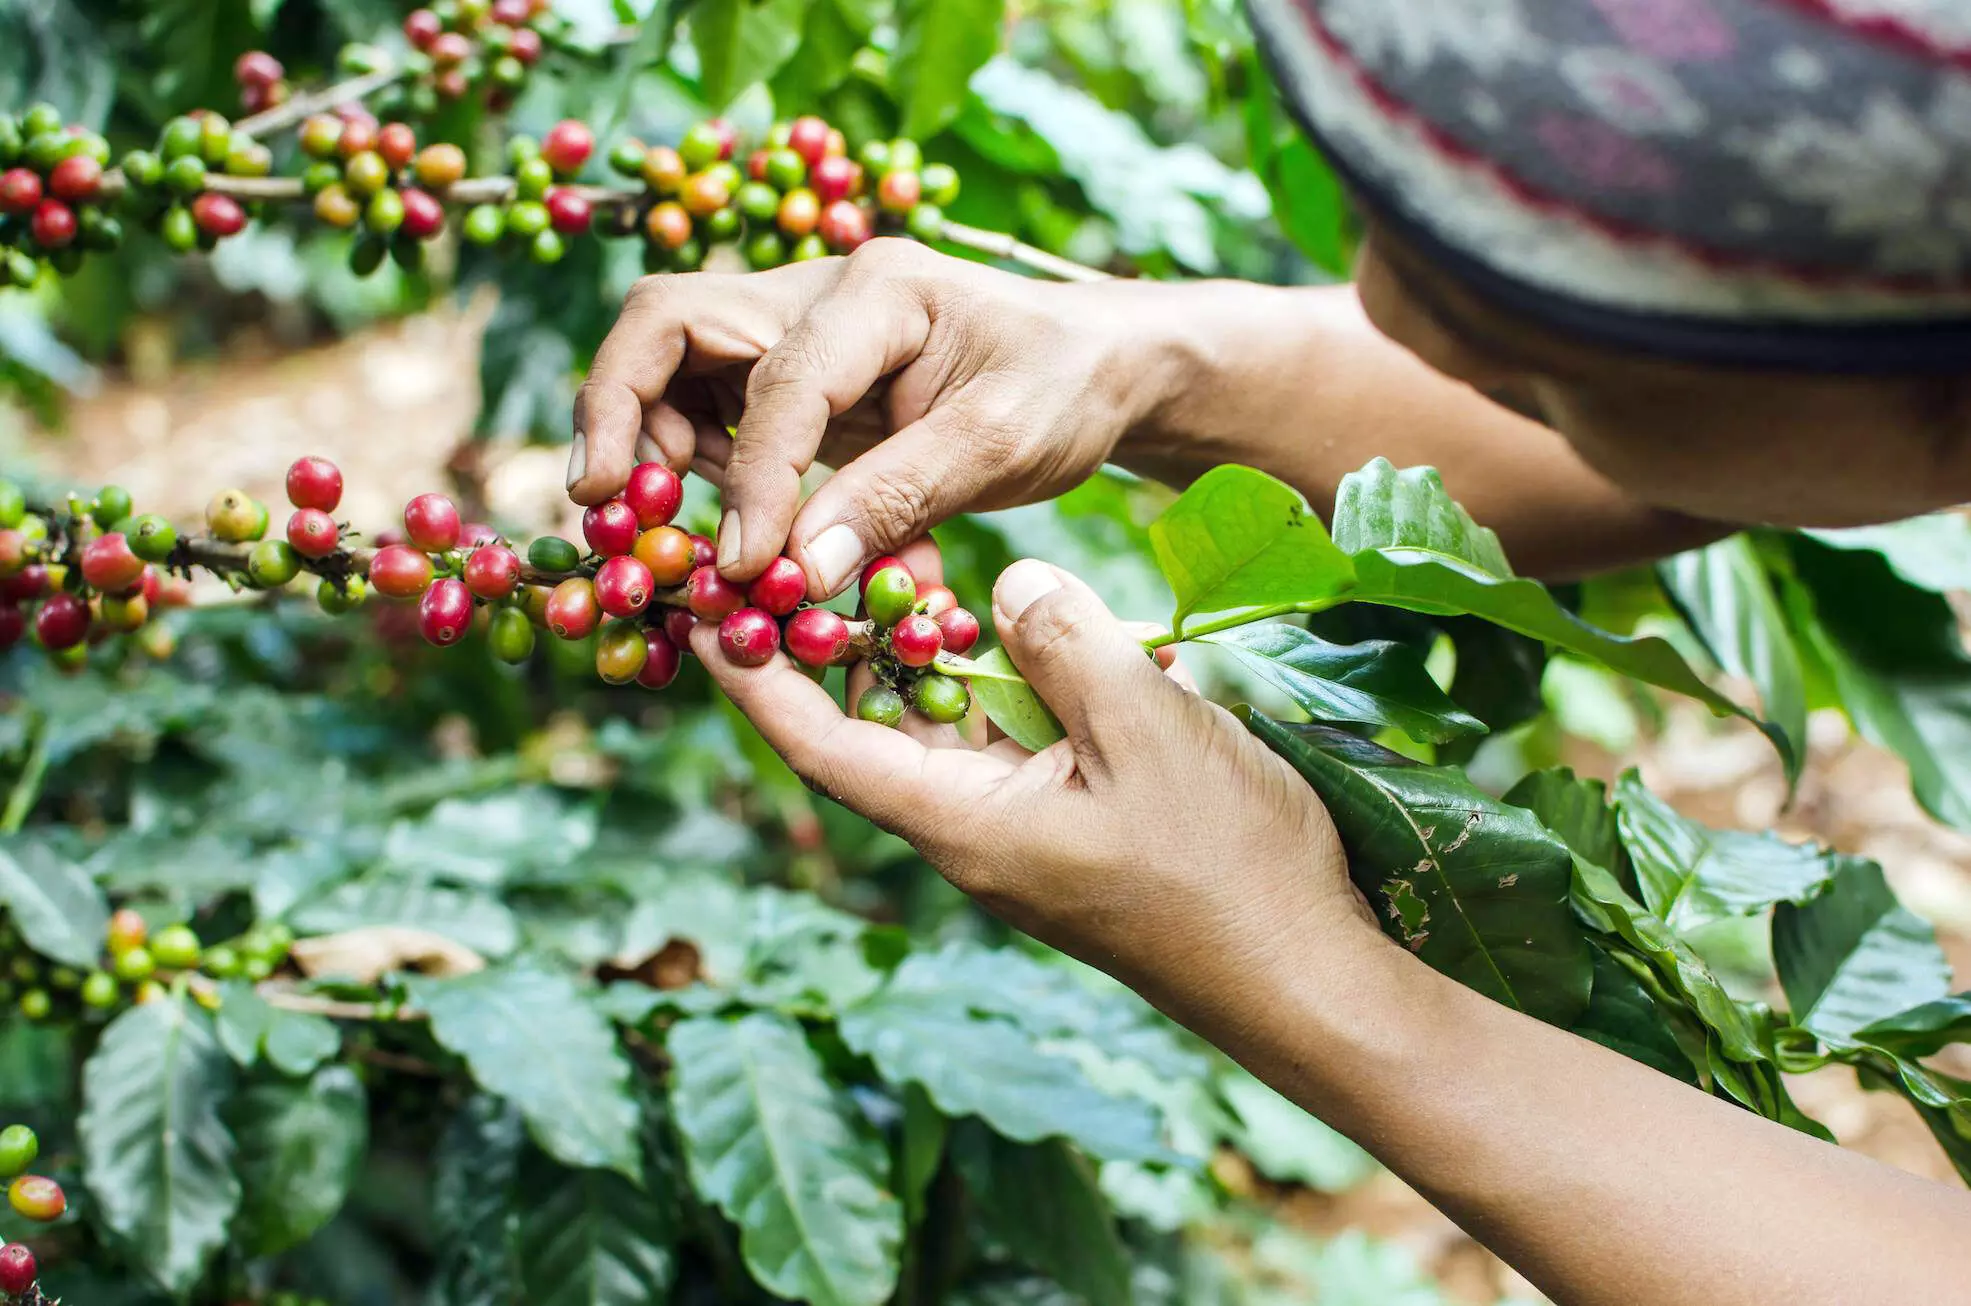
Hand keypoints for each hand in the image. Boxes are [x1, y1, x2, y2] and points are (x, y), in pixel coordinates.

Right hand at [570, 239, 1178, 592]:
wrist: (1100, 367)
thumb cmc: (1064, 389)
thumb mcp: (1000, 446)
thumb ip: (896, 502)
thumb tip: (794, 573)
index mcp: (876, 291)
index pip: (777, 380)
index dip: (753, 479)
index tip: (747, 567)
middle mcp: (816, 294)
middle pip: (667, 324)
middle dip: (619, 411)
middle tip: (604, 507)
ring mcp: (797, 333)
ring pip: (673, 368)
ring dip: (652, 447)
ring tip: (662, 532)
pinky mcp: (797, 381)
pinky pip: (714, 415)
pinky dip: (703, 473)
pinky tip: (730, 533)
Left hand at [689, 555, 1383, 1030]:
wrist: (1307, 974)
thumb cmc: (1228, 866)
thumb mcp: (1147, 730)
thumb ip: (1065, 644)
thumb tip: (1005, 584)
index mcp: (963, 825)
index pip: (823, 747)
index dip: (757, 681)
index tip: (707, 612)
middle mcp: (973, 835)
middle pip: (872, 732)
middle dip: (837, 646)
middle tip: (811, 554)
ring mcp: (1022, 837)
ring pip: (944, 734)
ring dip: (922, 659)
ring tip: (903, 569)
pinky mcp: (1070, 831)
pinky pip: (1005, 747)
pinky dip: (994, 686)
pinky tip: (1013, 632)